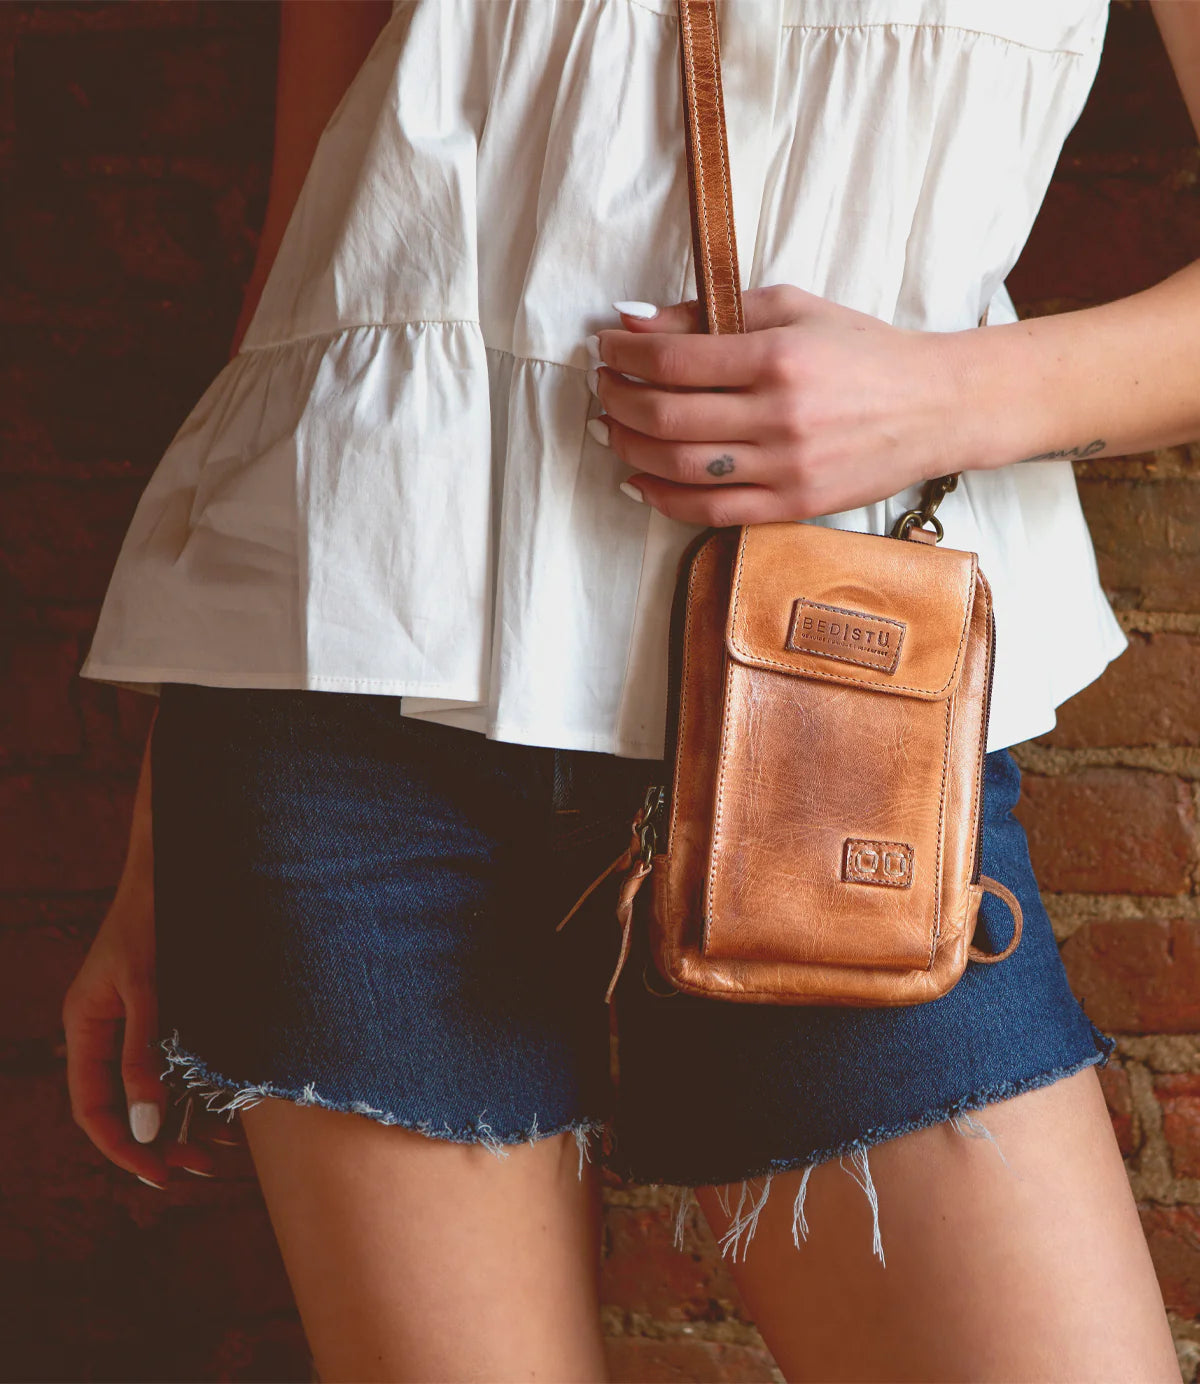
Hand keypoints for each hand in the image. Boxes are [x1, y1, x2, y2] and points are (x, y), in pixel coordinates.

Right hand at [62, 728, 243, 1187]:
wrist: (185, 860)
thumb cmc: (158, 914)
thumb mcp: (147, 985)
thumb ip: (143, 1053)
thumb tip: (145, 1126)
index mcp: (86, 1025)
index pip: (91, 1107)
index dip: (121, 1148)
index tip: (158, 1176)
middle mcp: (110, 1029)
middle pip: (126, 1106)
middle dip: (159, 1144)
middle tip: (200, 1171)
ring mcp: (142, 1020)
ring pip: (157, 1090)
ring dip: (184, 1122)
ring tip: (220, 1152)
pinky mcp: (174, 1009)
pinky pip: (181, 1063)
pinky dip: (201, 1089)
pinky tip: (228, 1108)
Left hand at [589, 285, 978, 525]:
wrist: (934, 407)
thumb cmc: (862, 350)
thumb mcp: (793, 308)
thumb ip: (713, 312)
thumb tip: (637, 321)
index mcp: (778, 357)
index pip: (673, 361)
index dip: (624, 356)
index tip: (605, 347)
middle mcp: (779, 417)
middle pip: (666, 418)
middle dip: (618, 400)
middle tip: (602, 387)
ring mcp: (785, 468)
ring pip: (679, 469)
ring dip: (630, 449)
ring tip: (612, 429)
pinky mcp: (792, 506)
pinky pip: (709, 513)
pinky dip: (663, 499)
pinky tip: (638, 480)